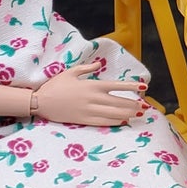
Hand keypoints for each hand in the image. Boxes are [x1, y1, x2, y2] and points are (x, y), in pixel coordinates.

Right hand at [31, 60, 147, 128]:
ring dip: (128, 113)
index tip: (143, 87)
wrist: (41, 102)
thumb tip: (99, 64)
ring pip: (114, 113)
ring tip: (138, 113)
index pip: (117, 85)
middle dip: (134, 103)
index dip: (131, 87)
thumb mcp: (71, 72)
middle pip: (119, 102)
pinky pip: (104, 122)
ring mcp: (89, 110)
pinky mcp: (84, 120)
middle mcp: (93, 98)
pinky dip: (116, 122)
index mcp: (92, 85)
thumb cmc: (55, 85)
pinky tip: (124, 121)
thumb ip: (87, 69)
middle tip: (145, 105)